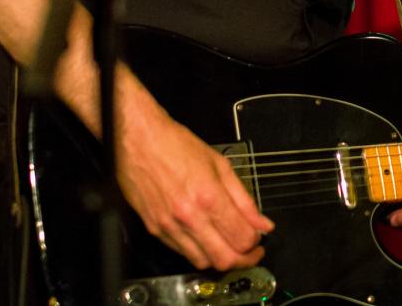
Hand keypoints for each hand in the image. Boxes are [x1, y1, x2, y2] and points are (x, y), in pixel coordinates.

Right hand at [116, 89, 274, 270]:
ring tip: (228, 245)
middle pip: (224, 259)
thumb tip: (262, 223)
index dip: (255, 242)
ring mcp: (169, 226)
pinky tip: (205, 238)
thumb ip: (244, 199)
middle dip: (244, 260)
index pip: (241, 238)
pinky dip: (198, 251)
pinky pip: (181, 252)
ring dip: (220, 258)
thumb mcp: (220, 164)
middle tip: (250, 252)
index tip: (258, 238)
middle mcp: (189, 216)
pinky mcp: (154, 229)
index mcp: (209, 196)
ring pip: (202, 262)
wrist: (139, 139)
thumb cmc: (176, 145)